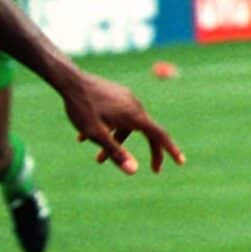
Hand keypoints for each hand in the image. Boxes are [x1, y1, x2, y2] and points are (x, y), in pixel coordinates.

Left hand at [61, 71, 185, 174]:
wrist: (70, 80)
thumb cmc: (81, 107)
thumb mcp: (95, 134)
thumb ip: (115, 152)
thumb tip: (134, 171)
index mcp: (134, 116)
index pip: (159, 135)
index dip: (170, 150)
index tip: (180, 162)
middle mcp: (135, 106)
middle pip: (147, 132)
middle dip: (150, 151)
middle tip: (153, 169)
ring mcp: (126, 98)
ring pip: (127, 126)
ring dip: (115, 143)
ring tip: (98, 160)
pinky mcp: (116, 95)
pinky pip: (117, 116)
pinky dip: (107, 129)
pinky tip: (83, 137)